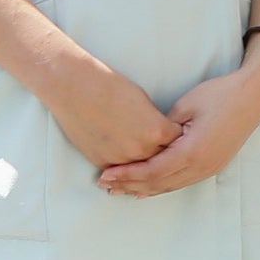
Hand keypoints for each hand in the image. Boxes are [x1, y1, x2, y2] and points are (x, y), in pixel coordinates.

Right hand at [47, 48, 185, 174]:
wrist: (76, 90)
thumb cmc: (111, 88)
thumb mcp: (144, 102)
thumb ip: (156, 123)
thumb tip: (162, 134)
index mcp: (156, 130)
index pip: (179, 143)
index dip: (180, 141)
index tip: (182, 139)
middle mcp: (141, 149)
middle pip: (163, 161)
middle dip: (166, 158)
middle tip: (171, 158)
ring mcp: (121, 159)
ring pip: (141, 171)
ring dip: (146, 168)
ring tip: (151, 169)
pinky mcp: (103, 162)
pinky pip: (121, 172)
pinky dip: (125, 170)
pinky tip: (130, 172)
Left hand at [101, 36, 259, 195]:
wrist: (254, 96)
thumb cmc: (220, 95)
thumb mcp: (185, 106)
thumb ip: (163, 130)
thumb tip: (144, 143)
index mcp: (192, 151)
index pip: (151, 171)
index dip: (127, 175)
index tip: (105, 175)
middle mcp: (201, 166)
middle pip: (158, 184)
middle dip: (130, 186)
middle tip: (105, 186)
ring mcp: (210, 168)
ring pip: (170, 186)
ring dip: (144, 189)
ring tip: (121, 190)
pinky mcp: (214, 165)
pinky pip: (182, 182)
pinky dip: (162, 186)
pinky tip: (149, 188)